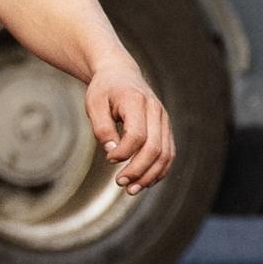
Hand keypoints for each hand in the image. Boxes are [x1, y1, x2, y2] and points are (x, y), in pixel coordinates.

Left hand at [82, 59, 176, 193]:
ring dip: (150, 176)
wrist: (120, 73)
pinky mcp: (165, 129)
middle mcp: (156, 111)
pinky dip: (159, 171)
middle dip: (138, 170)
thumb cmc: (104, 89)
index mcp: (137, 101)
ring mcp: (164, 120)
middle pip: (155, 148)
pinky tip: (144, 182)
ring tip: (131, 190)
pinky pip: (169, 154)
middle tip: (120, 183)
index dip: (124, 152)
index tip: (109, 159)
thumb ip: (101, 127)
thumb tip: (112, 151)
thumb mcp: (93, 103)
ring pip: (166, 154)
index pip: (137, 135)